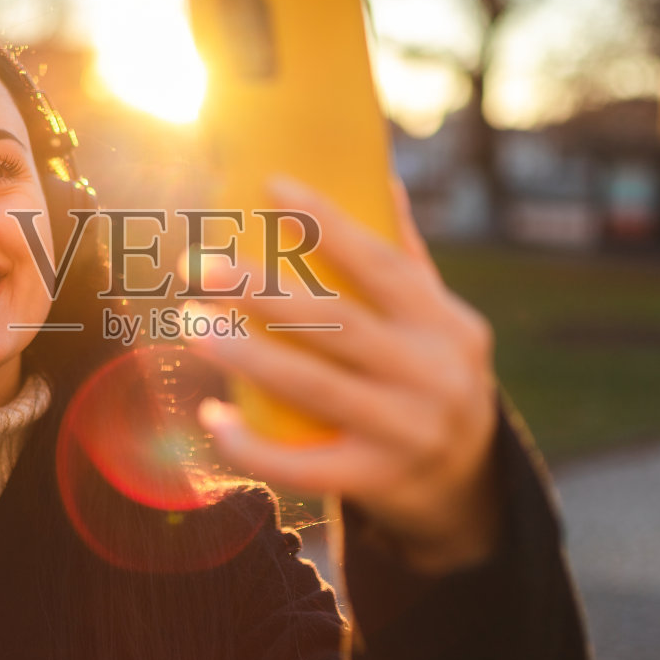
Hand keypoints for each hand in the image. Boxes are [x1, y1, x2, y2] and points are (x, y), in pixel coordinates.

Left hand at [191, 175, 500, 574]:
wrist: (469, 484)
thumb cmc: (434, 378)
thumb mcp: (440, 321)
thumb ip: (408, 256)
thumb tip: (382, 174)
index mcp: (445, 323)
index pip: (382, 263)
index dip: (328, 223)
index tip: (272, 186)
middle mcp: (432, 374)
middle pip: (339, 323)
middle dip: (264, 292)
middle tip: (200, 263)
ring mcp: (407, 431)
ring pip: (315, 387)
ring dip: (247, 356)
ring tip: (191, 324)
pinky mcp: (377, 480)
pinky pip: (306, 465)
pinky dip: (254, 445)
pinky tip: (211, 417)